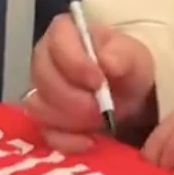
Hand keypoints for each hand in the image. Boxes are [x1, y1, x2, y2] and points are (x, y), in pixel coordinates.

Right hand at [26, 14, 154, 151]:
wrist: (129, 96)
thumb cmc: (127, 68)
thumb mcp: (134, 58)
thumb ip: (122, 56)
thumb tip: (106, 61)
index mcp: (65, 33)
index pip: (57, 42)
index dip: (74, 63)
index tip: (98, 81)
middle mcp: (45, 59)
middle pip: (43, 78)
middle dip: (74, 99)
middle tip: (101, 109)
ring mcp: (40, 90)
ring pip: (40, 107)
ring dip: (71, 120)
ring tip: (99, 122)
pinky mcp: (44, 119)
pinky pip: (45, 132)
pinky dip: (67, 140)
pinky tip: (89, 141)